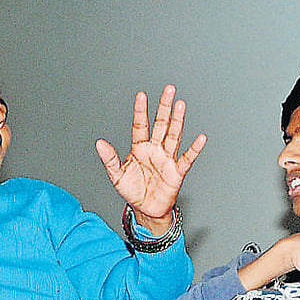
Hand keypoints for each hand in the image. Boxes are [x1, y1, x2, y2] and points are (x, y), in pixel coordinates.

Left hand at [95, 84, 206, 234]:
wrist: (146, 210)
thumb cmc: (133, 191)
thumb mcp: (117, 176)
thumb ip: (110, 159)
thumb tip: (99, 143)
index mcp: (139, 148)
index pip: (140, 125)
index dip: (141, 111)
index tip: (142, 95)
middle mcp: (155, 150)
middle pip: (160, 124)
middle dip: (164, 107)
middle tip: (169, 90)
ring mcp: (166, 159)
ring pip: (173, 136)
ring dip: (177, 121)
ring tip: (180, 105)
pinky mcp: (176, 172)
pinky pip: (186, 159)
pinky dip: (194, 149)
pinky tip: (200, 139)